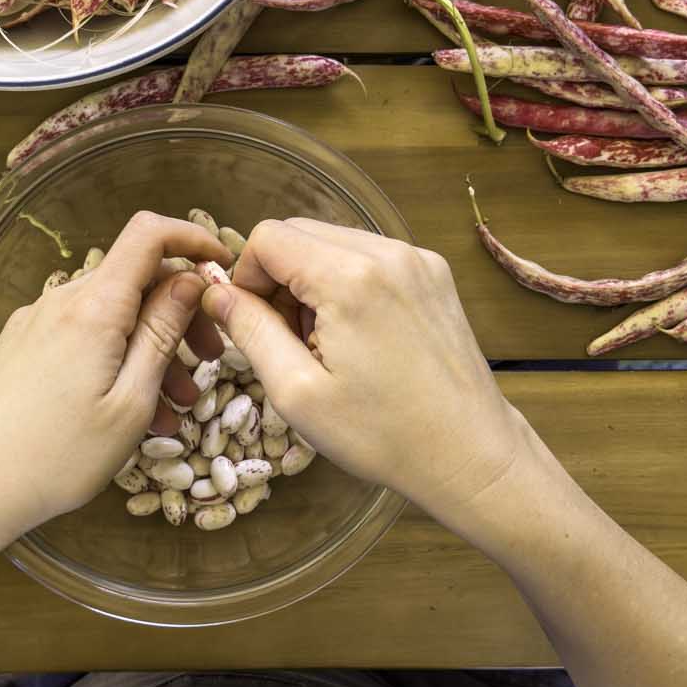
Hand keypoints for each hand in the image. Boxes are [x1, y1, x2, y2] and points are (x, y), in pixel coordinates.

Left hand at [0, 211, 226, 560]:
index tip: (223, 268)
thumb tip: (191, 278)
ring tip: (174, 407)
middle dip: (181, 313)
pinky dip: (118, 360)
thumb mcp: (130, 401)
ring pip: (113, 314)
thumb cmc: (55, 456)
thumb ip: (162, 333)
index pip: (149, 234)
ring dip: (152, 348)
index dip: (193, 238)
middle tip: (208, 361)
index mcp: (93, 307)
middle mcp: (62, 302)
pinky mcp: (22, 347)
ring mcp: (37, 323)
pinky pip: (84, 337)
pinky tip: (131, 411)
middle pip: (136, 278)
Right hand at [202, 219, 536, 528]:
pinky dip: (348, 284)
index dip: (245, 277)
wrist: (470, 453)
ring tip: (323, 343)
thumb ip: (250, 330)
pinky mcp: (435, 273)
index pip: (269, 237)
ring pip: (335, 242)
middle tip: (286, 339)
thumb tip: (216, 293)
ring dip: (312, 281)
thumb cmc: (384, 435)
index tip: (251, 323)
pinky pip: (370, 257)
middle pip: (301, 233)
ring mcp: (417, 259)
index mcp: (350, 277)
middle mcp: (388, 253)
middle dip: (278, 278)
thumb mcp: (297, 392)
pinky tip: (356, 337)